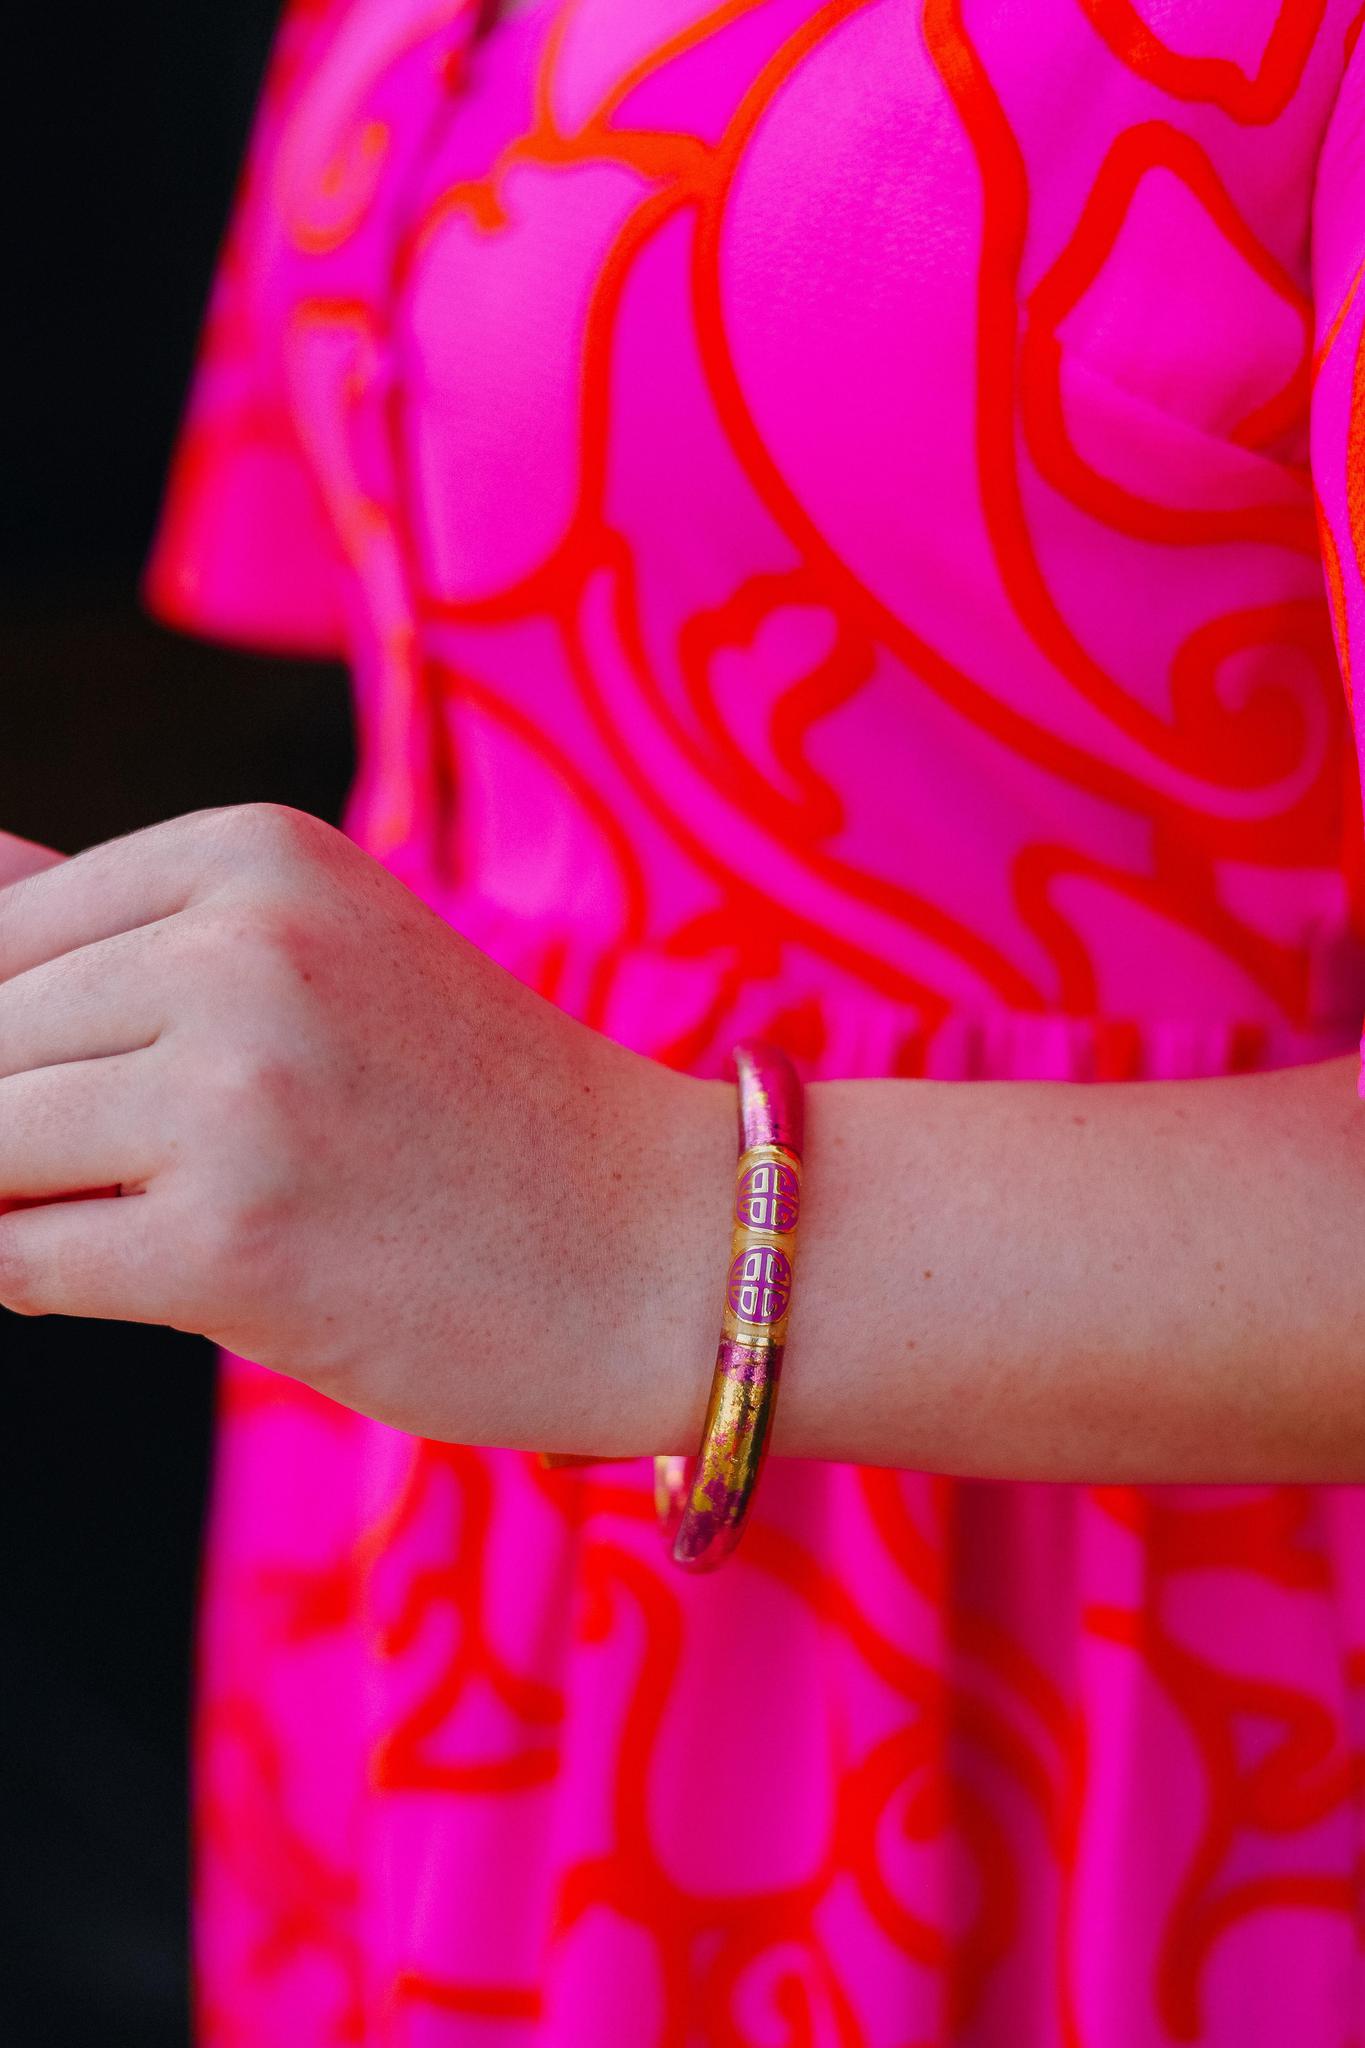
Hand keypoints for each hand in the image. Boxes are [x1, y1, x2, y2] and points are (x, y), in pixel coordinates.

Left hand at [0, 804, 732, 1449]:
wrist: (663, 1248)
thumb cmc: (481, 1113)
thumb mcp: (320, 957)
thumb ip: (122, 924)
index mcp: (255, 854)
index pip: (5, 932)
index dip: (18, 1044)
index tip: (111, 1107)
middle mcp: (239, 946)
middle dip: (19, 1130)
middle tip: (149, 1176)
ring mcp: (236, 1090)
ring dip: (32, 1204)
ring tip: (157, 1220)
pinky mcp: (231, 1238)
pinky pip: (18, 1259)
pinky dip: (52, 1279)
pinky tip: (172, 1271)